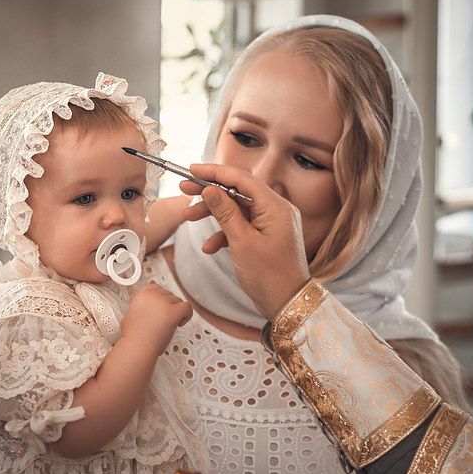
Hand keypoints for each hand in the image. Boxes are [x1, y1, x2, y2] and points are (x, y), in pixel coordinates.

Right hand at [121, 283, 192, 354]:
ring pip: (178, 301)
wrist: (136, 347)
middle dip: (169, 307)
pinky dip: (187, 315)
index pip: (157, 288)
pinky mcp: (173, 312)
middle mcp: (153, 296)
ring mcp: (163, 303)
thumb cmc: (133, 336)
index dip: (161, 299)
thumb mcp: (132, 313)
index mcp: (142, 295)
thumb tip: (150, 307)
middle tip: (164, 321)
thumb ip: (142, 306)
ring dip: (176, 312)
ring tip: (169, 325)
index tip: (160, 310)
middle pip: (169, 295)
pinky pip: (187, 307)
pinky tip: (179, 324)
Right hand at [181, 164, 309, 319]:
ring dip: (213, 213)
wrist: (287, 304)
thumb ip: (226, 213)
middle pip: (238, 191)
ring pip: (237, 209)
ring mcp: (272, 224)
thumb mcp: (242, 242)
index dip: (215, 172)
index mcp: (275, 206)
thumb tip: (210, 189)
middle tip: (184, 188)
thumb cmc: (269, 276)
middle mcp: (276, 210)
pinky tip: (209, 248)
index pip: (242, 178)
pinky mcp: (266, 236)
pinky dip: (224, 233)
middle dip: (210, 191)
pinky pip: (242, 226)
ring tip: (188, 218)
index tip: (191, 169)